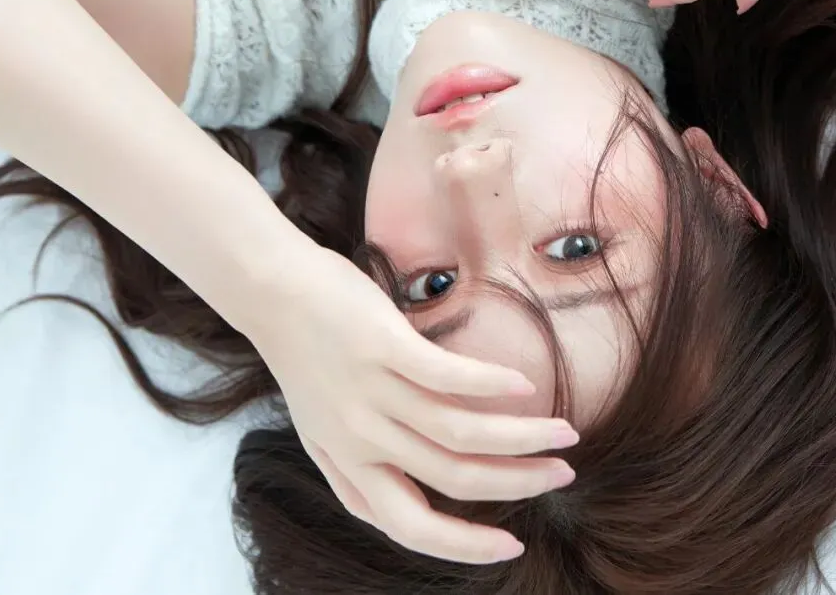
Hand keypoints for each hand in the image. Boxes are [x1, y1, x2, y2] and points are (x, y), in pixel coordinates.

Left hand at [244, 237, 578, 564]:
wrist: (271, 290)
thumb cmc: (304, 354)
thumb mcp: (320, 429)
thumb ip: (359, 469)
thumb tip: (403, 504)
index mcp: (350, 465)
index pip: (411, 527)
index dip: (465, 546)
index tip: (512, 544)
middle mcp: (364, 439)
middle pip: (454, 479)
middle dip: (516, 485)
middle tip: (563, 477)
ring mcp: (374, 393)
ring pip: (461, 433)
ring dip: (521, 438)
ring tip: (564, 433)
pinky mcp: (384, 346)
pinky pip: (448, 376)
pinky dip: (492, 384)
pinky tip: (525, 385)